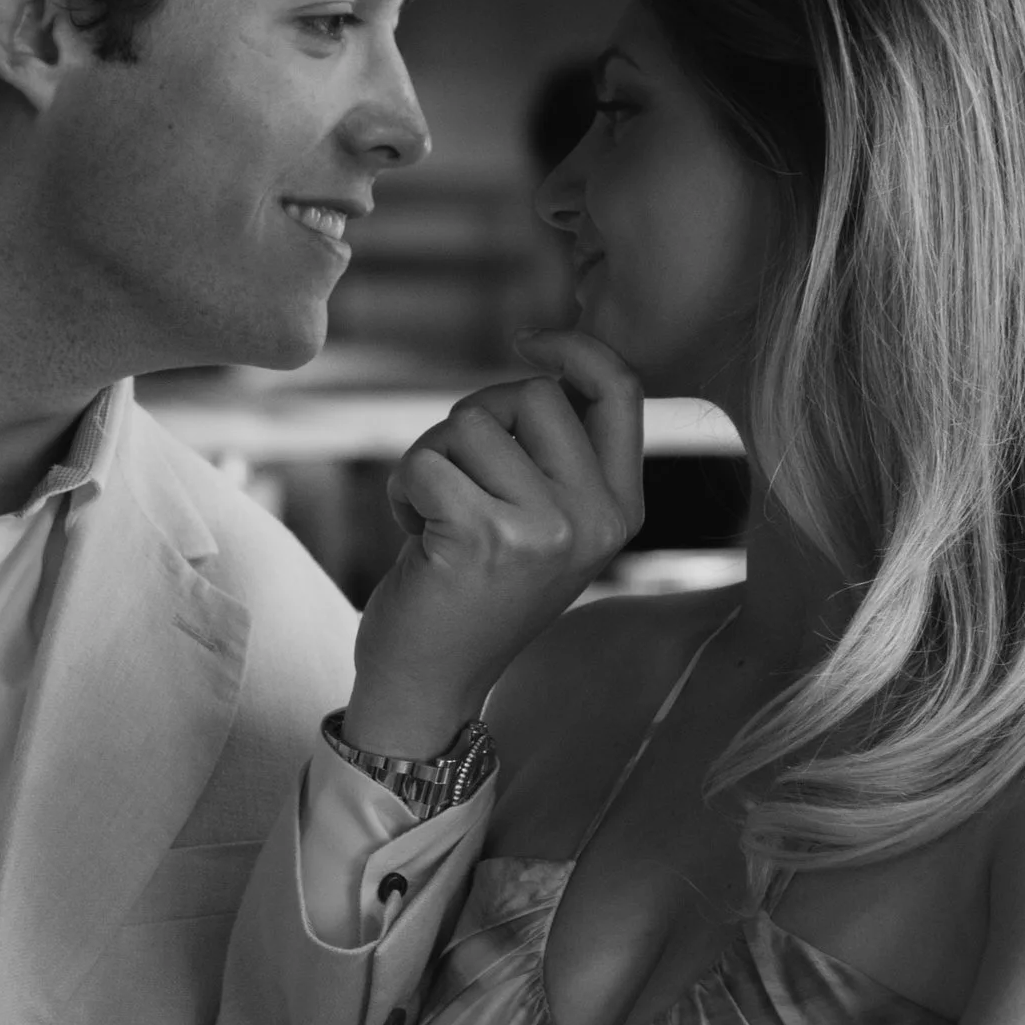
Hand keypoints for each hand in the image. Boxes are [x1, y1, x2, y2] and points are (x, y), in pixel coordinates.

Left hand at [346, 329, 643, 752]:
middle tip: (458, 480)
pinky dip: (402, 488)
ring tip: (435, 518)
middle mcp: (595, 520)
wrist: (432, 686)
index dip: (576, 347)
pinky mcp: (483, 537)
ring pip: (471, 423)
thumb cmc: (475, 592)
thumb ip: (558, 455)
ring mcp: (545, 530)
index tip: (528, 338)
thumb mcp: (545, 524)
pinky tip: (412, 534)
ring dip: (432, 459)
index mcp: (621, 511)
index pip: (621, 391)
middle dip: (476, 419)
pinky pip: (425, 460)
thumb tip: (546, 360)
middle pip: (532, 393)